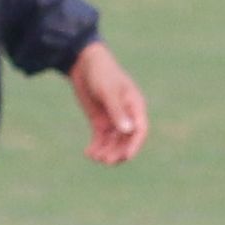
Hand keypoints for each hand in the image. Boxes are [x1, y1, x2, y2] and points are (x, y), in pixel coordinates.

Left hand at [72, 40, 148, 166]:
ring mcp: (113, 120)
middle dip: (118, 152)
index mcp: (135, 106)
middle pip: (127, 140)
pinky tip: (88, 153)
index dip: (135, 144)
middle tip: (106, 160)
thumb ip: (117, 111)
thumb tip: (128, 130)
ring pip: (114, 143)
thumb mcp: (108, 91)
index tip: (127, 156)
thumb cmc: (101, 72)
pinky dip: (96, 147)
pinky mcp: (100, 122)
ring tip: (95, 157)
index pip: (140, 129)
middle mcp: (126, 116)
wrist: (84, 63)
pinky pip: (101, 139)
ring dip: (106, 152)